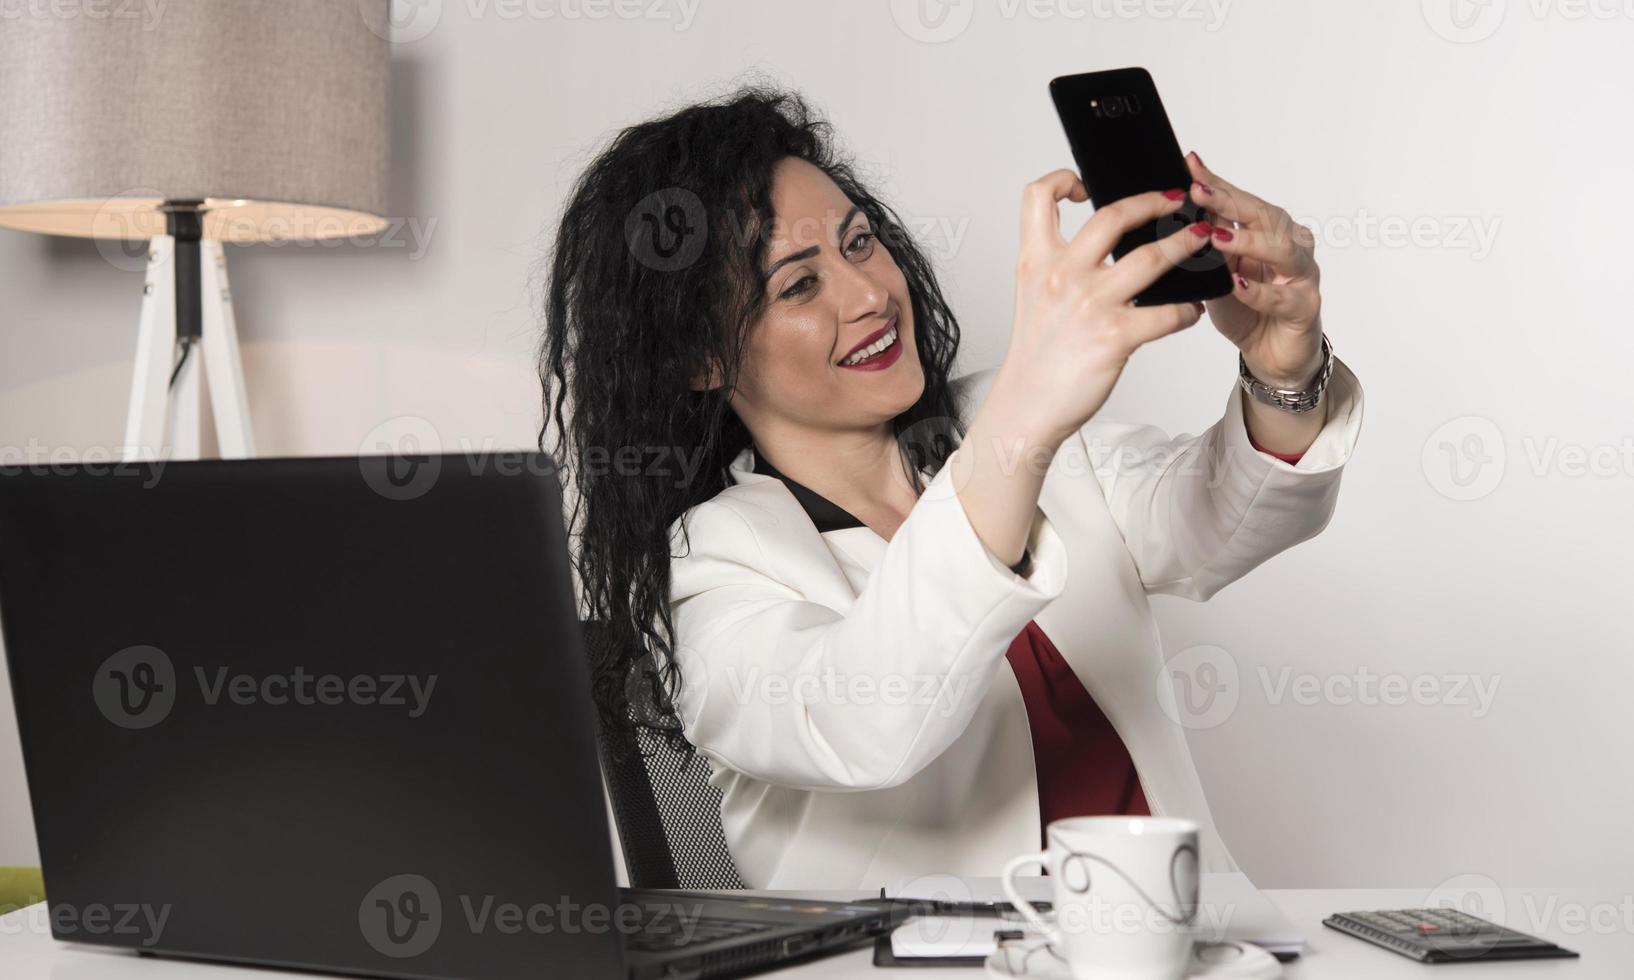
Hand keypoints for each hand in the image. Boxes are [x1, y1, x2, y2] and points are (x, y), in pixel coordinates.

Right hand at [996, 170, 1212, 445]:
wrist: (1027, 406)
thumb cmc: (1036, 356)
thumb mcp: (1034, 297)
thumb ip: (1059, 266)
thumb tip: (1100, 245)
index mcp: (1036, 261)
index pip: (1038, 195)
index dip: (1063, 179)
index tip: (1087, 185)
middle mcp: (1061, 275)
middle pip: (1113, 215)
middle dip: (1154, 201)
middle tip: (1176, 200)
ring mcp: (1089, 304)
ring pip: (1152, 258)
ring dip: (1185, 245)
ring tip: (1203, 240)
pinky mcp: (1114, 337)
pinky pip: (1167, 313)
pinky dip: (1186, 310)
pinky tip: (1190, 311)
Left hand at [1186, 151, 1324, 388]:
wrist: (1271, 354)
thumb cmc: (1245, 309)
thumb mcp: (1216, 273)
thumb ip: (1205, 246)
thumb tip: (1174, 213)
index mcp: (1267, 231)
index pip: (1240, 200)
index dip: (1216, 182)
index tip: (1189, 164)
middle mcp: (1288, 245)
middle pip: (1264, 216)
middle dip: (1230, 202)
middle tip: (1198, 192)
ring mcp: (1300, 275)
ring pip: (1282, 250)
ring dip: (1249, 241)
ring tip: (1216, 236)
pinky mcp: (1305, 307)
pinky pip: (1284, 297)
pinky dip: (1259, 291)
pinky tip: (1237, 284)